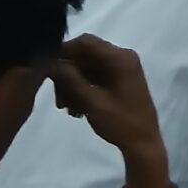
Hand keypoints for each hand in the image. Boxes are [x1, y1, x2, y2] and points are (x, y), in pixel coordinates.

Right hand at [50, 34, 171, 187]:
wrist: (142, 144)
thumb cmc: (120, 122)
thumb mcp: (92, 101)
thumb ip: (70, 79)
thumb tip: (49, 62)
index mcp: (120, 58)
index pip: (86, 43)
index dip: (63, 51)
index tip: (44, 66)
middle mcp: (121, 58)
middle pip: (85, 56)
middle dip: (67, 75)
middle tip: (58, 99)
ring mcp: (120, 70)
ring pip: (87, 69)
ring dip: (73, 86)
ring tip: (66, 108)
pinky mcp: (118, 82)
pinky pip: (94, 79)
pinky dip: (82, 91)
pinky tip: (76, 111)